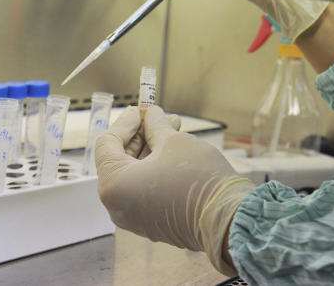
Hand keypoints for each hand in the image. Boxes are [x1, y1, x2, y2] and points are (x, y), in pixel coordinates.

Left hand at [95, 105, 255, 274]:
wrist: (225, 218)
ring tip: (173, 129)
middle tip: (159, 117)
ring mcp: (134, 218)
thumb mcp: (173, 141)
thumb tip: (150, 115)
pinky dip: (154, 170)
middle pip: (120, 161)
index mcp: (114, 185)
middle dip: (141, 136)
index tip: (141, 109)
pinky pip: (145, 191)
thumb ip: (155, 125)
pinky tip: (174, 153)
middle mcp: (117, 206)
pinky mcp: (152, 223)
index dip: (125, 122)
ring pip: (135, 175)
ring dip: (150, 151)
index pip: (107, 144)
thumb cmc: (196, 178)